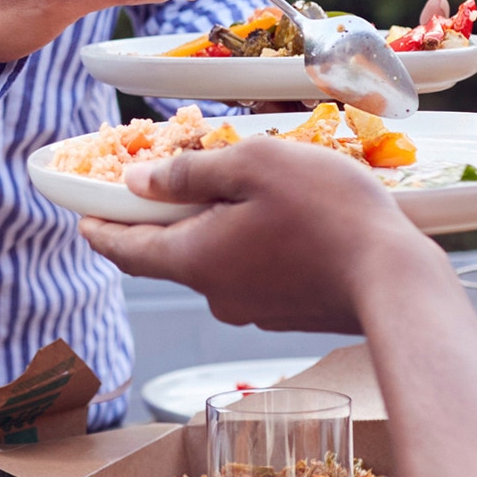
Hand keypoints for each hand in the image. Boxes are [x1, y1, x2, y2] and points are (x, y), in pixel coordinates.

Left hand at [78, 132, 442, 332]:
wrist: (394, 279)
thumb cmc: (327, 212)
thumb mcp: (257, 165)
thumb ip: (193, 170)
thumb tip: (139, 182)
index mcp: (193, 258)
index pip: (124, 249)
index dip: (99, 228)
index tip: (82, 216)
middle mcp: (214, 293)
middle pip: (173, 253)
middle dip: (167, 220)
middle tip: (170, 185)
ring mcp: (254, 308)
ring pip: (219, 261)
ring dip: (220, 229)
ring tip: (248, 192)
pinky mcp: (290, 311)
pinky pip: (256, 272)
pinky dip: (254, 246)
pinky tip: (287, 222)